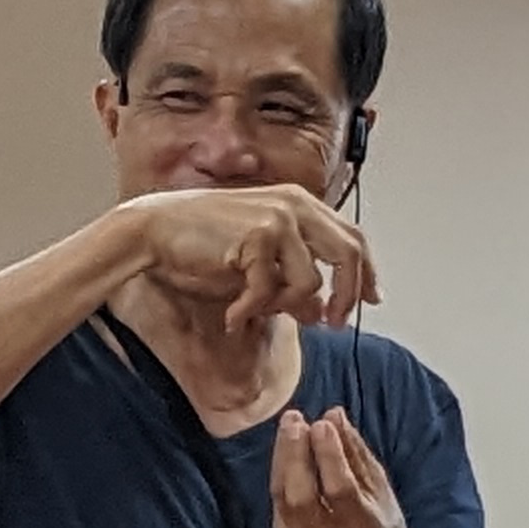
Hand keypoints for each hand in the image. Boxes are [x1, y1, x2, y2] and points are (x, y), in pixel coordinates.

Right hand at [121, 186, 376, 334]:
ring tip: (253, 310)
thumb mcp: (258, 264)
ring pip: (309, 281)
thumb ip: (292, 281)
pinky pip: (269, 291)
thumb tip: (320, 315)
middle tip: (331, 324)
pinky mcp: (257, 236)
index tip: (371, 300)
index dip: (367, 272)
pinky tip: (232, 317)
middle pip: (348, 255)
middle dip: (345, 297)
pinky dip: (250, 311)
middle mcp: (296, 205)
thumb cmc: (203, 244)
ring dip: (283, 307)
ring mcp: (278, 218)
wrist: (157, 230)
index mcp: (300, 203)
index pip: (352, 238)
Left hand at [270, 407, 413, 527]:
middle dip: (295, 454)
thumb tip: (333, 414)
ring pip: (283, 497)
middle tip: (296, 419)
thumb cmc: (381, 526)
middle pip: (301, 496)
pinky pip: (277, 502)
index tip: (322, 423)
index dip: (329, 456)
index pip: (340, 491)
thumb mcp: (380, 490)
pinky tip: (286, 448)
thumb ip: (356, 454)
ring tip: (290, 424)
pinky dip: (280, 471)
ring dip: (283, 457)